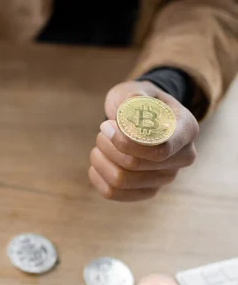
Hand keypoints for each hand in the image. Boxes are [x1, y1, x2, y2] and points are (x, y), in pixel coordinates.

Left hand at [89, 80, 198, 200]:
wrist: (139, 116)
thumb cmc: (136, 102)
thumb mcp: (134, 91)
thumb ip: (132, 99)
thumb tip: (128, 114)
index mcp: (186, 130)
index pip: (159, 150)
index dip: (126, 142)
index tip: (106, 126)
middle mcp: (183, 157)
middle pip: (134, 165)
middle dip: (108, 146)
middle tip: (103, 130)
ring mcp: (166, 177)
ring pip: (120, 180)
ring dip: (100, 159)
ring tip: (100, 144)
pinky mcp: (148, 191)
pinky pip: (113, 193)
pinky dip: (97, 176)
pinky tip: (98, 160)